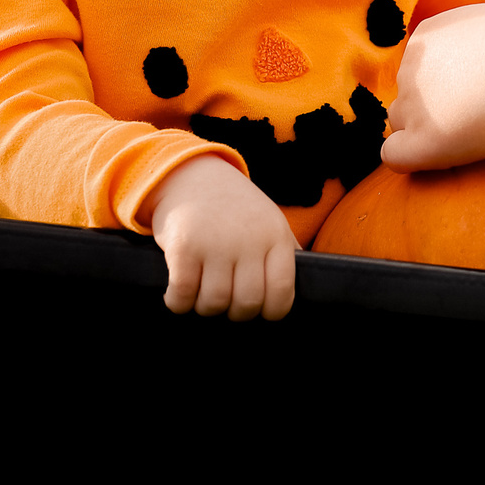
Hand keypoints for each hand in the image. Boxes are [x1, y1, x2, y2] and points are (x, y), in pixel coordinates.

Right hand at [144, 155, 297, 320]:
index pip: (282, 291)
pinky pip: (182, 296)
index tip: (259, 308)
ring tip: (201, 293)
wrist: (190, 173)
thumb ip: (286, 252)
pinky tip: (178, 294)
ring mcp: (215, 243)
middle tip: (226, 300)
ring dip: (204, 307)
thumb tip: (306, 285)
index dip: (271, 310)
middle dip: (235, 312)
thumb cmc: (233, 207)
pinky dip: (177, 302)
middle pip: (247, 304)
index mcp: (275, 235)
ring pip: (214, 303)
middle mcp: (248, 239)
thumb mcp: (269, 221)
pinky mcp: (183, 247)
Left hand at [381, 3, 484, 171]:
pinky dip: (410, 159)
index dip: (443, 82)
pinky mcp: (422, 141)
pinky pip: (395, 156)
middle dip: (431, 105)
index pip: (419, 66)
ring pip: (402, 123)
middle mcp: (411, 68)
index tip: (470, 90)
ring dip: (424, 129)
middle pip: (409, 93)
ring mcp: (413, 105)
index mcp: (427, 36)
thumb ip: (478, 41)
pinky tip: (436, 158)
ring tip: (464, 134)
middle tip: (472, 112)